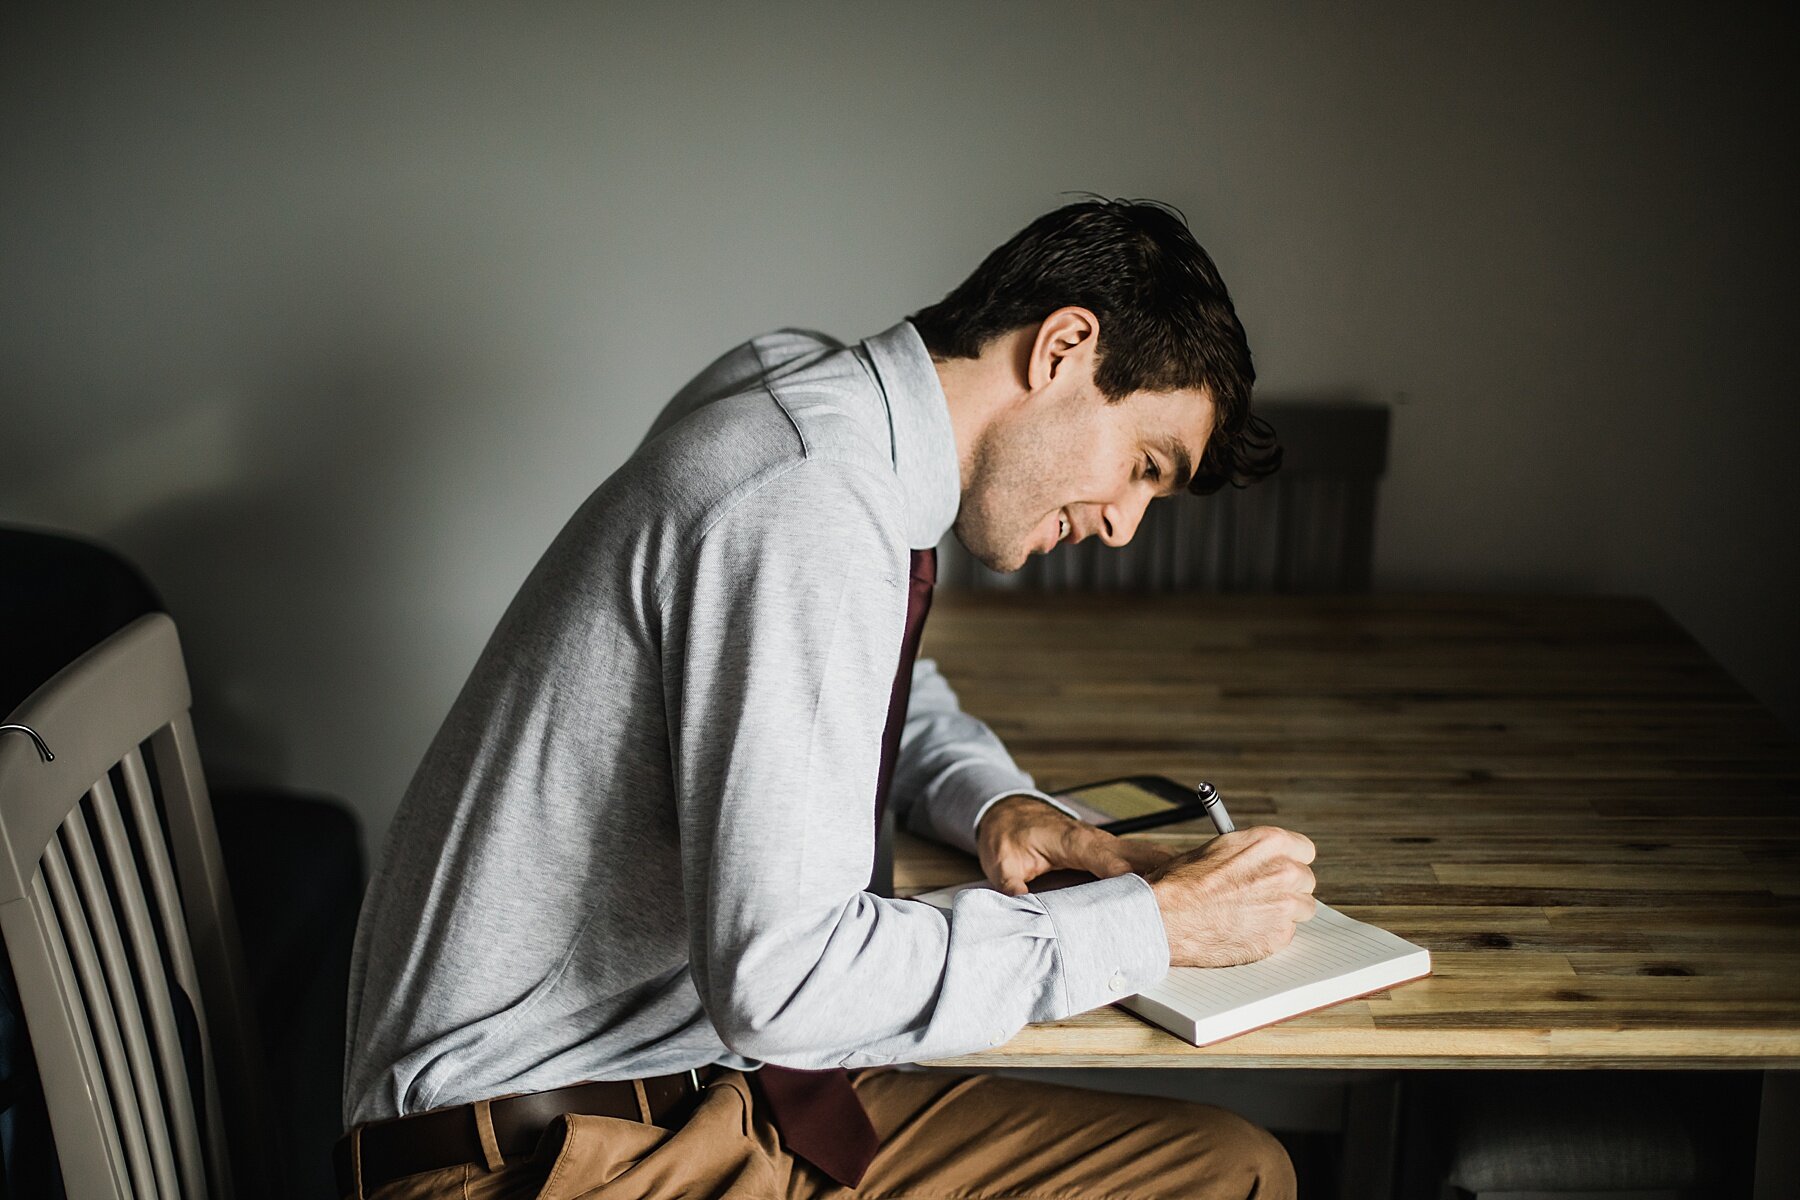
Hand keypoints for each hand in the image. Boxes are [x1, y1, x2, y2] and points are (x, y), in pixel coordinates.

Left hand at [976, 794, 1173, 896]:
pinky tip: (1168, 900)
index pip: (1113, 862)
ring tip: (1185, 912)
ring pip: (1149, 860)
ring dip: (1167, 880)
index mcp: (1075, 841)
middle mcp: (1099, 840)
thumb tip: (1024, 915)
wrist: (1009, 811)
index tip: (1148, 909)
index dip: (1133, 885)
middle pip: (1144, 859)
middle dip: (1164, 883)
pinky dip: (1158, 878)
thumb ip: (1014, 889)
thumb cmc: (1008, 833)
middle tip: (1183, 914)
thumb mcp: (1002, 864)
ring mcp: (1108, 846)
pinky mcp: (1110, 853)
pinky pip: (1141, 864)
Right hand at [1145, 826, 1317, 967]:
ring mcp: (1284, 906)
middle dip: (1287, 887)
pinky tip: (1244, 930)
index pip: (1304, 850)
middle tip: (1262, 893)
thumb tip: (1259, 860)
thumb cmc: (1181, 885)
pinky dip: (1270, 934)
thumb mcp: (1215, 850)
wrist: (1166, 918)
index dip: (1290, 860)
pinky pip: (1286, 934)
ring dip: (1282, 911)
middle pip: (1305, 880)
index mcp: (1269, 843)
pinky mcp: (1278, 936)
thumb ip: (1248, 853)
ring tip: (1251, 914)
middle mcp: (1283, 872)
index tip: (1281, 867)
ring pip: (1301, 909)